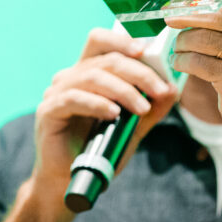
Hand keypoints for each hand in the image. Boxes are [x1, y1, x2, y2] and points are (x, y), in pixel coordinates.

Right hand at [32, 28, 177, 193]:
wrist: (72, 181)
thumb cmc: (101, 149)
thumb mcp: (133, 127)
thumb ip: (151, 107)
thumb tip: (174, 88)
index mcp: (87, 72)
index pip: (100, 41)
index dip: (121, 40)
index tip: (146, 51)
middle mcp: (69, 76)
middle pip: (105, 60)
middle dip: (137, 73)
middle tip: (159, 90)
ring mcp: (55, 92)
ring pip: (92, 77)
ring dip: (123, 90)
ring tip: (142, 108)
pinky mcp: (48, 111)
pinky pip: (73, 98)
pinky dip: (97, 103)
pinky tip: (114, 113)